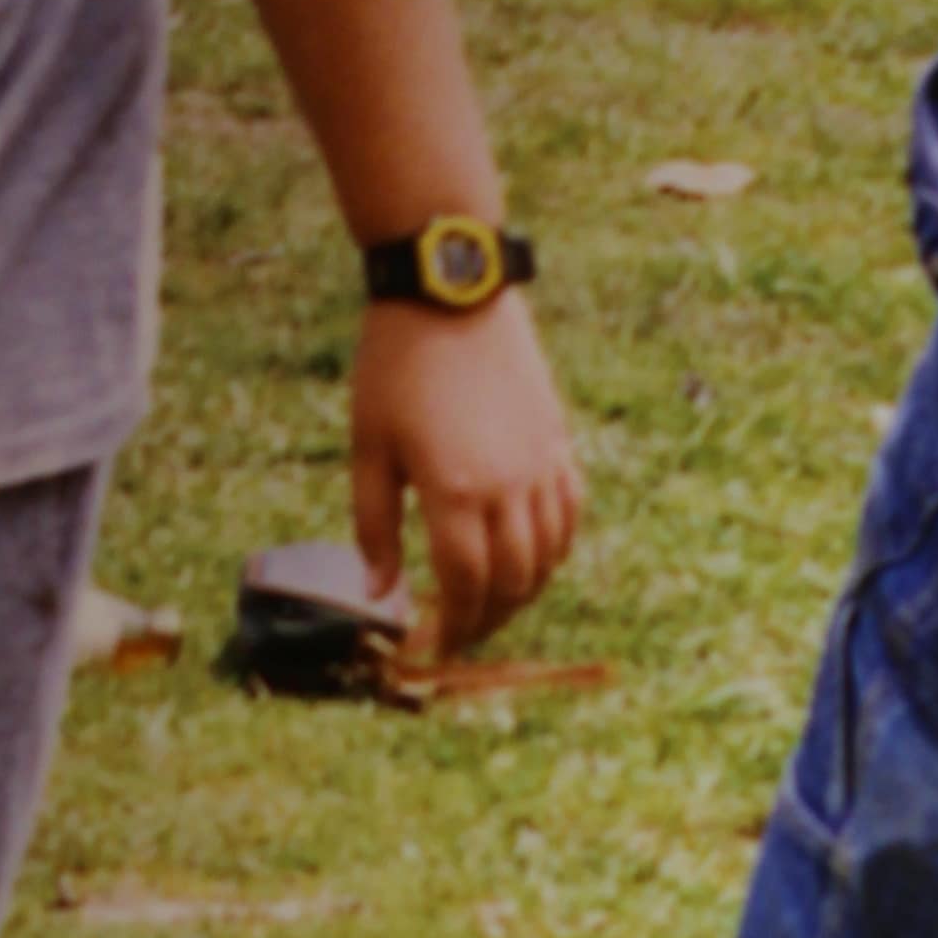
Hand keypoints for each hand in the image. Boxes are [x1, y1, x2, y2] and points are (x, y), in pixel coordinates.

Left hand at [350, 292, 583, 651]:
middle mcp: (508, 488)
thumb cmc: (395, 364)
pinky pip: (569, 517)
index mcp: (455, 491)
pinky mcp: (558, 444)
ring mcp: (540, 466)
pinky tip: (533, 560)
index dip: (451, 628)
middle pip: (509, 583)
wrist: (450, 289)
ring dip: (521, 593)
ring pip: (546, 558)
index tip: (434, 648)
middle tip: (460, 634)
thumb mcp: (369, 446)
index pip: (464, 587)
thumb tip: (381, 593)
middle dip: (485, 620)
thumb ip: (374, 525)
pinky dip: (554, 551)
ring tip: (493, 604)